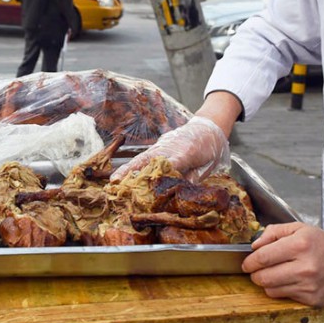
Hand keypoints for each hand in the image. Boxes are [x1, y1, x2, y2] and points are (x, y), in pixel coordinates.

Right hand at [110, 115, 229, 181]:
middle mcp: (172, 147)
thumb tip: (178, 194)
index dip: (159, 173)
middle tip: (117, 183)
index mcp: (187, 152)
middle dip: (133, 172)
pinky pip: (145, 156)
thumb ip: (192, 179)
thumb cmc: (209, 149)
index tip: (147, 183)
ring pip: (144, 157)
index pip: (172, 163)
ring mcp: (163, 145)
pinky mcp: (159, 146)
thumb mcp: (206, 166)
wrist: (209, 128)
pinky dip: (133, 166)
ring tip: (114, 181)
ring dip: (128, 169)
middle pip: (150, 159)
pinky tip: (123, 175)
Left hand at [242, 224, 323, 306]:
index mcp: (300, 245)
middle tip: (256, 270)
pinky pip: (284, 297)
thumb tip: (255, 246)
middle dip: (255, 274)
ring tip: (273, 274)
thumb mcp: (300, 228)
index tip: (247, 263)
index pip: (263, 257)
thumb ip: (274, 232)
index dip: (250, 262)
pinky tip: (289, 281)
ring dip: (266, 283)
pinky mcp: (312, 300)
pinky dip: (281, 290)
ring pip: (271, 290)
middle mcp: (305, 267)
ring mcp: (309, 286)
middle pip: (263, 277)